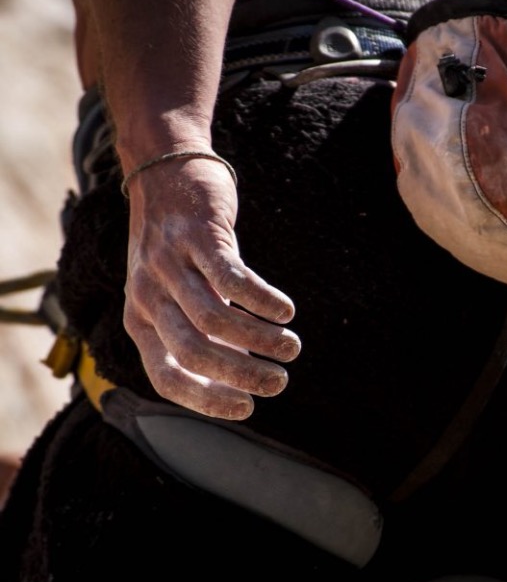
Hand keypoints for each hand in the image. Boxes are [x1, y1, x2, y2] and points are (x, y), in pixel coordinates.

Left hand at [123, 154, 300, 419]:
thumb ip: (202, 335)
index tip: (248, 409)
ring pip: (214, 319)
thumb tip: (244, 377)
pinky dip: (262, 300)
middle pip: (193, 352)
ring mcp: (169, 264)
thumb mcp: (178, 296)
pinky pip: (231, 278)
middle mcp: (146, 295)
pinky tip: (286, 310)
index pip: (166, 377)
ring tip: (291, 347)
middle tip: (279, 381)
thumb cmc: (181, 248)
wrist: (166, 172)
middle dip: (241, 374)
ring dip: (260, 339)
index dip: (207, 400)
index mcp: (140, 320)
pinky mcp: (198, 236)